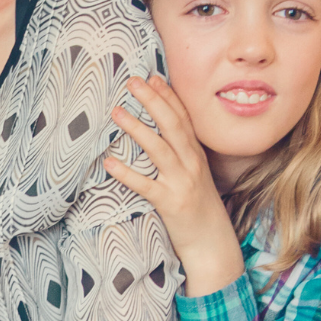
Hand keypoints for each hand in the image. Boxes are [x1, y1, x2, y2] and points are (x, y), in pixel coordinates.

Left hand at [102, 73, 244, 297]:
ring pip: (159, 150)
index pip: (182, 118)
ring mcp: (182, 183)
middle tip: (132, 82)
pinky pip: (146, 186)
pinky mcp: (170, 204)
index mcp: (196, 155)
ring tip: (117, 112)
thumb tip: (157, 135)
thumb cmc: (199, 209)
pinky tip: (108, 163)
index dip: (168, 96)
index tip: (152, 76)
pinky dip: (126, 174)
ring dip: (137, 129)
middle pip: (172, 125)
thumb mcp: (194, 176)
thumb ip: (180, 155)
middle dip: (152, 101)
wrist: (213, 245)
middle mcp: (191, 165)